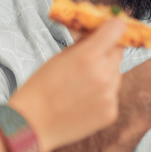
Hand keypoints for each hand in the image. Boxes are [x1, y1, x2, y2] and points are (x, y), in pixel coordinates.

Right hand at [9, 18, 128, 151]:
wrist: (32, 124)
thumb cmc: (40, 88)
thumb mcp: (58, 57)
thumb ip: (82, 45)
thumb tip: (97, 33)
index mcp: (88, 56)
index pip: (117, 28)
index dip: (113, 27)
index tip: (110, 29)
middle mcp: (103, 74)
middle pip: (118, 52)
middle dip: (107, 52)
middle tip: (91, 60)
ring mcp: (109, 95)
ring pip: (116, 74)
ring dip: (105, 74)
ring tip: (81, 86)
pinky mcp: (111, 112)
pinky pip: (112, 95)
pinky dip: (102, 95)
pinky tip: (83, 101)